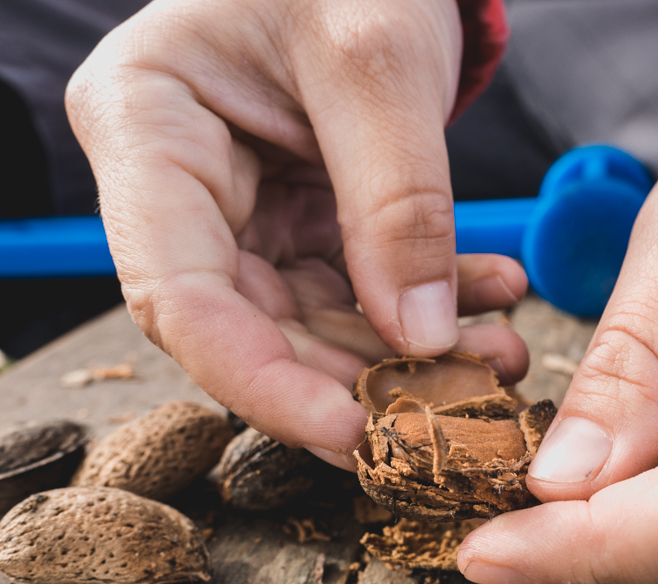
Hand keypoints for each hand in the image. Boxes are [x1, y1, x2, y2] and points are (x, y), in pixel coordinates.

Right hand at [66, 0, 527, 468]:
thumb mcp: (376, 61)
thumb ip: (397, 201)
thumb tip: (420, 340)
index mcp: (144, 126)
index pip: (179, 296)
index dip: (262, 383)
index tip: (352, 434)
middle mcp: (179, 184)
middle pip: (249, 325)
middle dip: (355, 377)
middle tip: (451, 407)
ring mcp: (239, 208)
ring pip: (311, 321)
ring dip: (407, 351)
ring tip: (499, 356)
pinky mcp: (296, 219)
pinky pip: (354, 288)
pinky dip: (426, 304)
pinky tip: (492, 297)